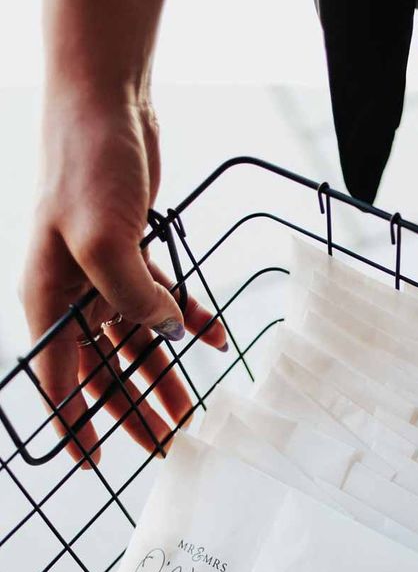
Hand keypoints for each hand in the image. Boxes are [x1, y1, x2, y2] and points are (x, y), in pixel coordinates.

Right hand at [21, 94, 226, 466]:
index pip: (59, 378)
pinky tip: (214, 339)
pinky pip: (165, 298)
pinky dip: (190, 318)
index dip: (77, 424)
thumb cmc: (87, 167)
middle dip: (135, 409)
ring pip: (139, 340)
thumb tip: (167, 336)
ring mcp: (106, 274)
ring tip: (194, 410)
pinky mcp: (137, 254)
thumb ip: (131, 296)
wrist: (108, 108)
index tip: (97, 463)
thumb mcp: (101, 238)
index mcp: (49, 298)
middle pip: (106, 368)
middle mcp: (75, 292)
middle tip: (166, 444)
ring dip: (167, 374)